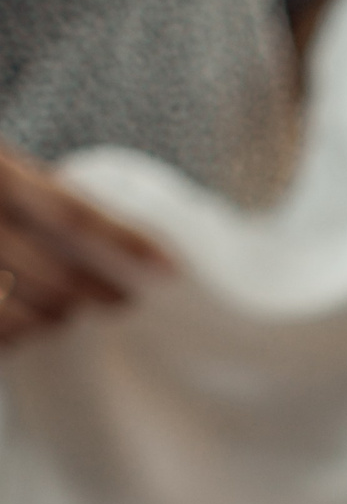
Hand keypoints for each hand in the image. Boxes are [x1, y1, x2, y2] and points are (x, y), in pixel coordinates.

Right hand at [0, 142, 170, 348]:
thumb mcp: (0, 167)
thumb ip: (36, 194)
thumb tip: (116, 243)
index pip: (72, 214)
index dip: (126, 243)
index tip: (172, 269)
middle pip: (55, 275)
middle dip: (95, 296)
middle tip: (119, 304)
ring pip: (17, 311)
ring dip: (50, 321)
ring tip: (65, 319)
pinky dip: (7, 336)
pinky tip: (19, 335)